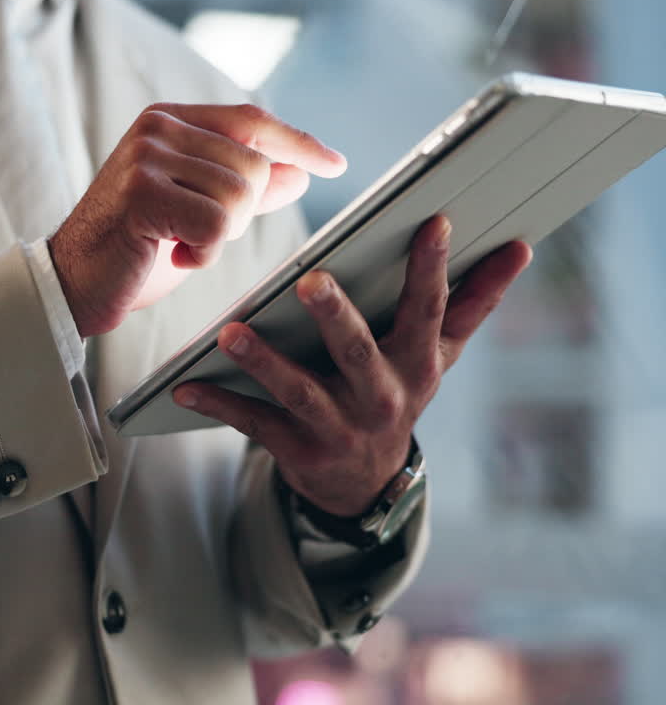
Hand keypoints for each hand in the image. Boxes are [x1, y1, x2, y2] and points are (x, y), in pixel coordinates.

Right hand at [49, 103, 346, 337]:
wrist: (74, 283)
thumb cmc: (133, 250)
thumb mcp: (197, 212)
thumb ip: (244, 189)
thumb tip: (301, 171)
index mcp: (168, 122)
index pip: (251, 120)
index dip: (297, 142)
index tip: (334, 163)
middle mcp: (156, 129)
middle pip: (254, 165)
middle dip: (242, 214)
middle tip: (199, 236)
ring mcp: (146, 158)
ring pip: (239, 195)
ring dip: (221, 237)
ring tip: (182, 244)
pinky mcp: (141, 194)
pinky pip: (214, 224)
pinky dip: (204, 253)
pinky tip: (174, 256)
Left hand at [172, 216, 532, 516]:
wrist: (363, 482)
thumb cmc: (396, 392)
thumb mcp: (437, 355)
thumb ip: (474, 302)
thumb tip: (521, 247)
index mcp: (416, 363)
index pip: (427, 310)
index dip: (432, 269)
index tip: (433, 223)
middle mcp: (381, 397)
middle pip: (357, 351)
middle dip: (335, 316)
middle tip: (311, 281)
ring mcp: (338, 427)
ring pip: (298, 391)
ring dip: (264, 363)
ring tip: (231, 332)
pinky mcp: (297, 451)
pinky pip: (253, 424)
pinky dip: (218, 403)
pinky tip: (185, 386)